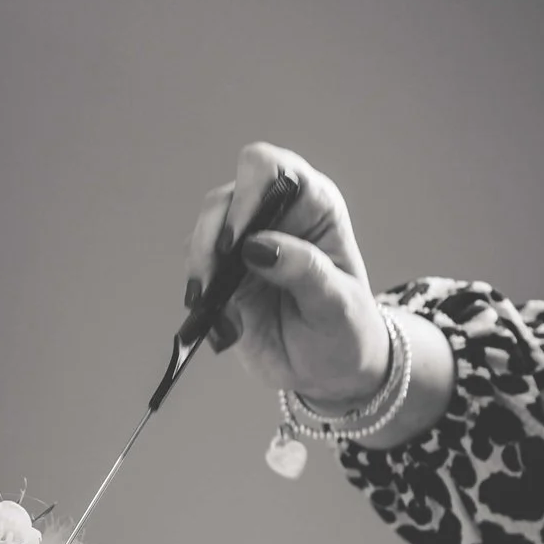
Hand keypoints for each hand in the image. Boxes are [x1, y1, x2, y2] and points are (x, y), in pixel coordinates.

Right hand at [186, 144, 390, 408]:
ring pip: (202, 234)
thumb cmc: (346, 330)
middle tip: (215, 277)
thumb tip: (257, 247)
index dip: (248, 191)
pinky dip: (200, 296)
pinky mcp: (224, 278)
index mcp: (312, 206)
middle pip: (224, 199)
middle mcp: (274, 218)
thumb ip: (304, 270)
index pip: (271, 170)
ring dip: (200, 267)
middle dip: (211, 236)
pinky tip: (222, 323)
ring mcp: (244, 248)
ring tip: (212, 305)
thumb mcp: (337, 303)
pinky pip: (197, 273)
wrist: (329, 373)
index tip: (239, 238)